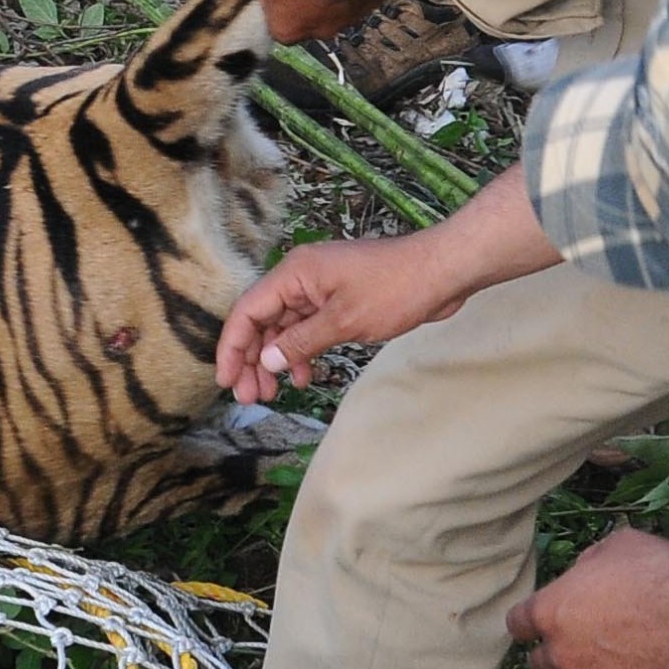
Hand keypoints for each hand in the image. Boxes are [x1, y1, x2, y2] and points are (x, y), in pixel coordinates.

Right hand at [213, 229, 478, 404]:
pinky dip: (301, 351)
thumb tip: (268, 361)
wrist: (441, 272)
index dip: (233, 347)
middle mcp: (300, 278)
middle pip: (261, 320)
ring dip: (276, 359)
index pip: (248, 311)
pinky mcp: (337, 300)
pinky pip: (306, 327)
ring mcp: (319, 289)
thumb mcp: (344, 321)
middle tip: (250, 397)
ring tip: (273, 393)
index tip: (227, 381)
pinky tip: (303, 376)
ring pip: (283, 327)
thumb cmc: (395, 289)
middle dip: (252, 359)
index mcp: (294, 274)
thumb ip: (302, 342)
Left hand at [508, 529, 668, 668]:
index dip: (528, 624)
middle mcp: (565, 654)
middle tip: (576, 650)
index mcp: (552, 611)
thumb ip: (589, 564)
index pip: (517, 624)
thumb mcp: (616, 546)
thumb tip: (585, 572)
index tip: (536, 625)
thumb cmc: (662, 571)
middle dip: (553, 658)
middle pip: (539, 666)